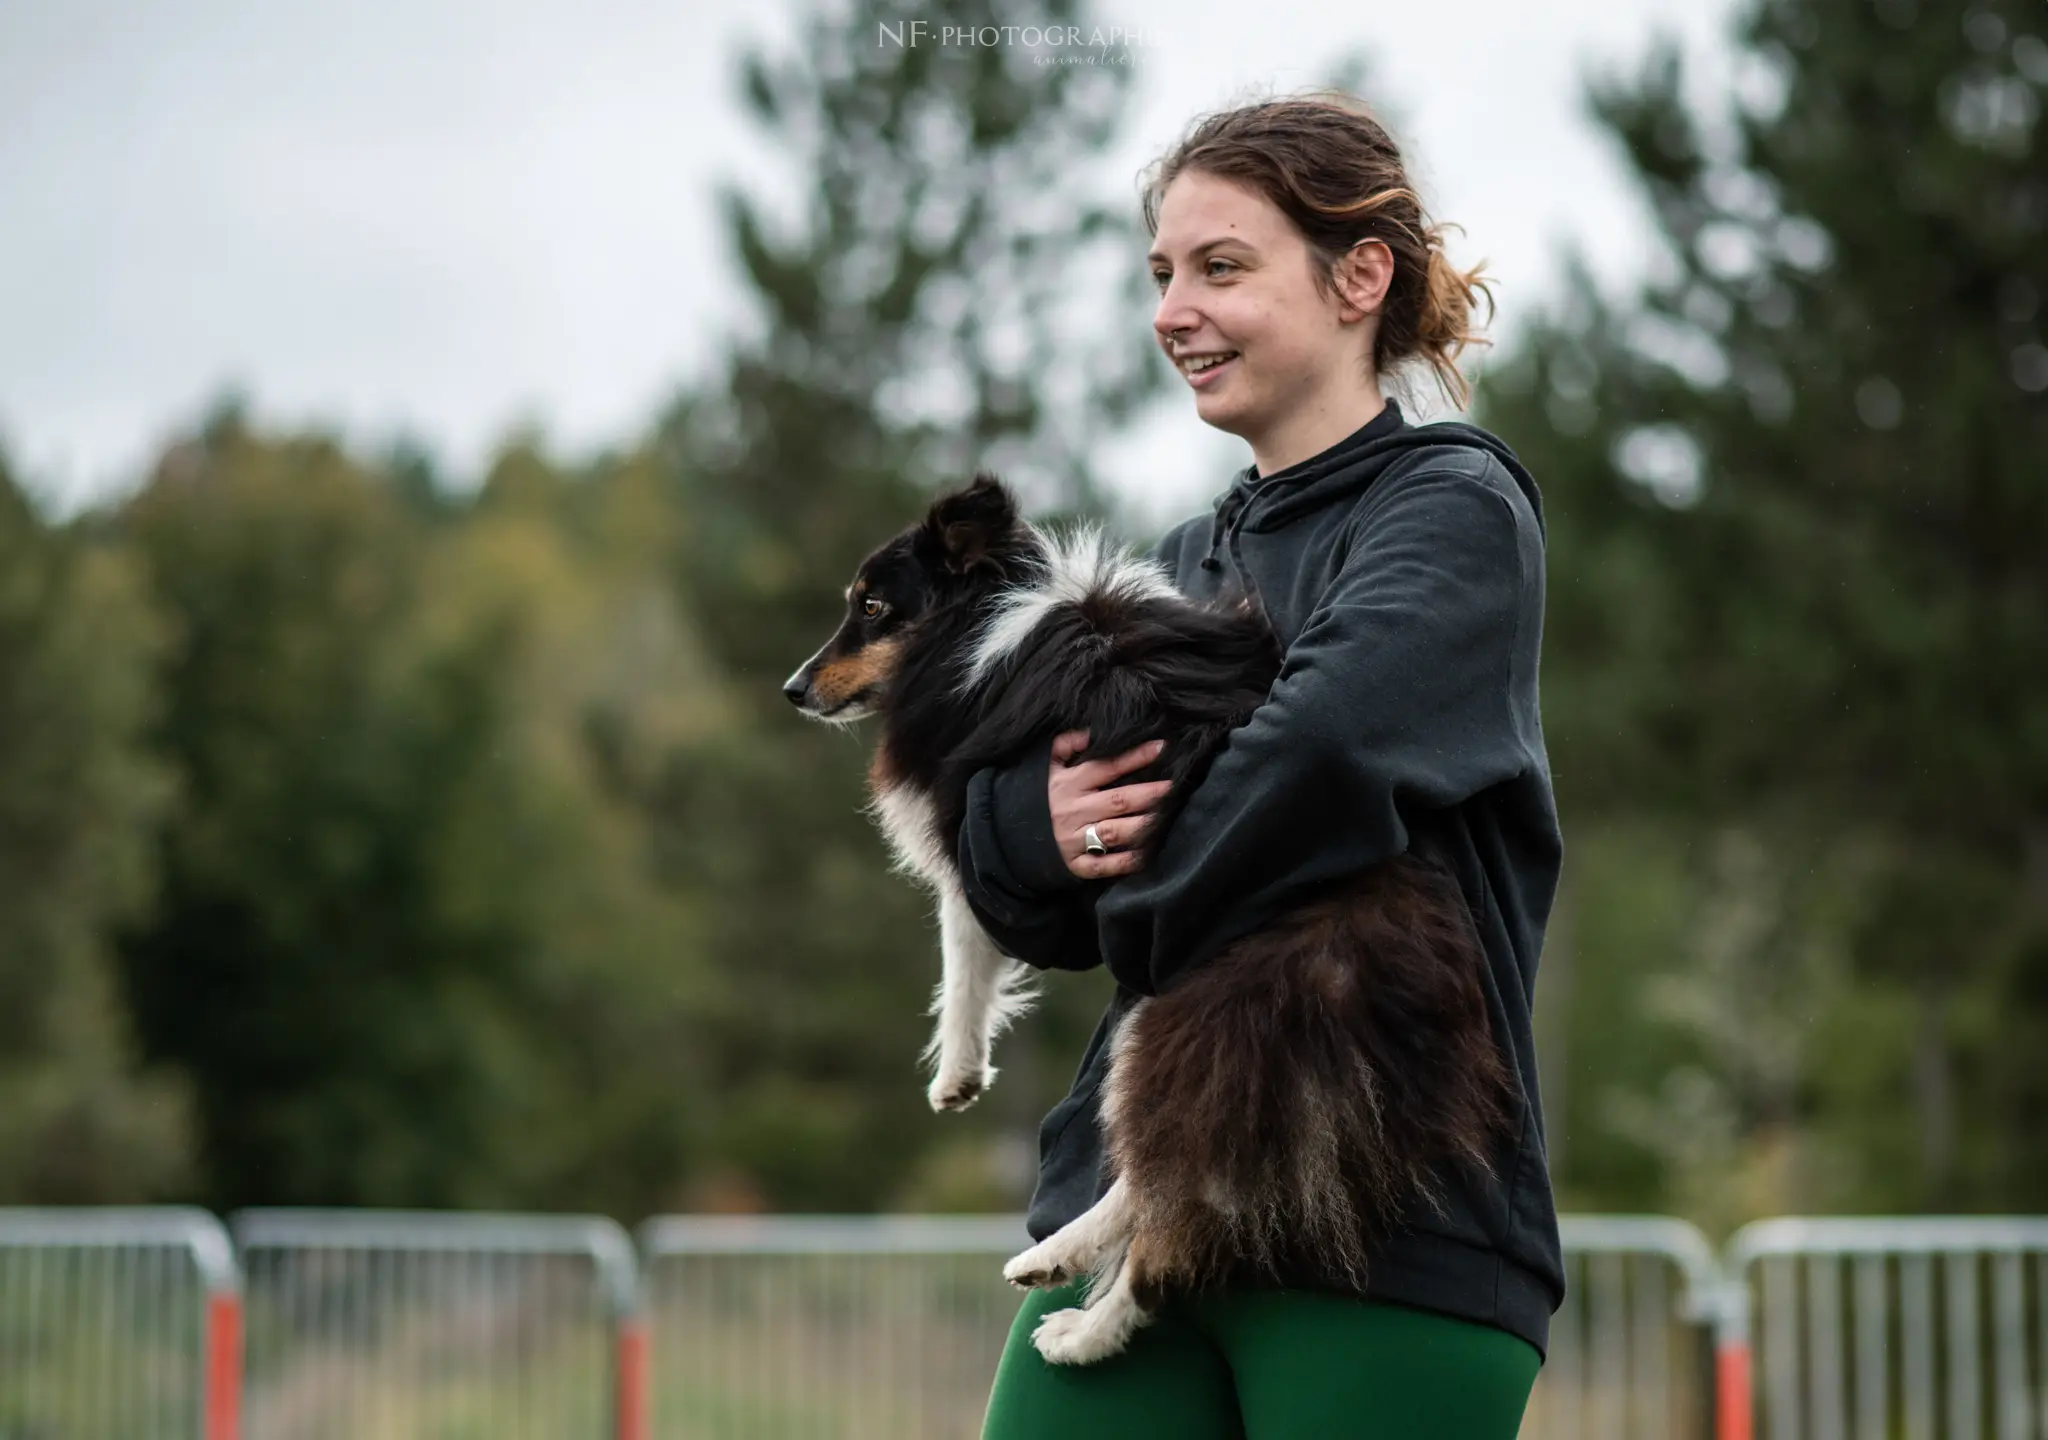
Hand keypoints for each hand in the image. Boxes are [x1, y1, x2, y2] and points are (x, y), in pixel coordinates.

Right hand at [1047, 729, 1171, 879]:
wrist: (1011, 836)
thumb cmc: (1038, 796)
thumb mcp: (1045, 766)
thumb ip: (1066, 744)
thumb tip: (1091, 731)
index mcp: (1068, 784)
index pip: (1106, 767)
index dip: (1134, 757)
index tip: (1161, 748)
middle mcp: (1072, 811)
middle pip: (1117, 801)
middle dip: (1148, 793)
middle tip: (1173, 786)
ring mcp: (1074, 840)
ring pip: (1114, 832)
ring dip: (1142, 824)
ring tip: (1165, 816)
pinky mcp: (1076, 865)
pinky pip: (1104, 865)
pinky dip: (1126, 861)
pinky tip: (1147, 852)